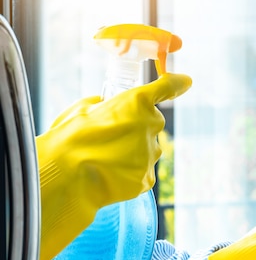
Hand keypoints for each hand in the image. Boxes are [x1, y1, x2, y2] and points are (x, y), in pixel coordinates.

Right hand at [36, 73, 191, 259]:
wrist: (68, 178)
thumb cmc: (68, 140)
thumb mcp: (79, 110)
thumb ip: (100, 105)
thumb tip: (103, 107)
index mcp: (136, 103)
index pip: (165, 88)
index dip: (175, 84)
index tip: (184, 82)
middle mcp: (151, 126)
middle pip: (152, 124)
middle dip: (137, 128)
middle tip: (110, 137)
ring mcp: (151, 154)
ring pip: (147, 150)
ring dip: (133, 152)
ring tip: (105, 160)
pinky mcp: (148, 178)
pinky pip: (142, 172)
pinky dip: (130, 174)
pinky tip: (110, 176)